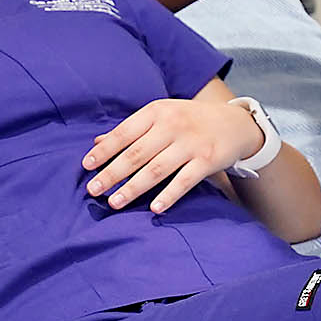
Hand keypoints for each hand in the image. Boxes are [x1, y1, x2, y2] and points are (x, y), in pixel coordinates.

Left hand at [83, 96, 261, 212]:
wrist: (234, 122)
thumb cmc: (189, 120)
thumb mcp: (161, 116)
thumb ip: (131, 129)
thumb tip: (96, 142)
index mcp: (156, 112)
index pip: (124, 133)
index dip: (104, 150)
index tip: (86, 166)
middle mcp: (172, 125)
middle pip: (136, 153)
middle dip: (112, 173)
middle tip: (93, 190)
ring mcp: (191, 143)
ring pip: (156, 169)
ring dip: (133, 188)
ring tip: (114, 203)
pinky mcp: (208, 160)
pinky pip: (185, 181)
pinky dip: (169, 195)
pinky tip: (154, 208)